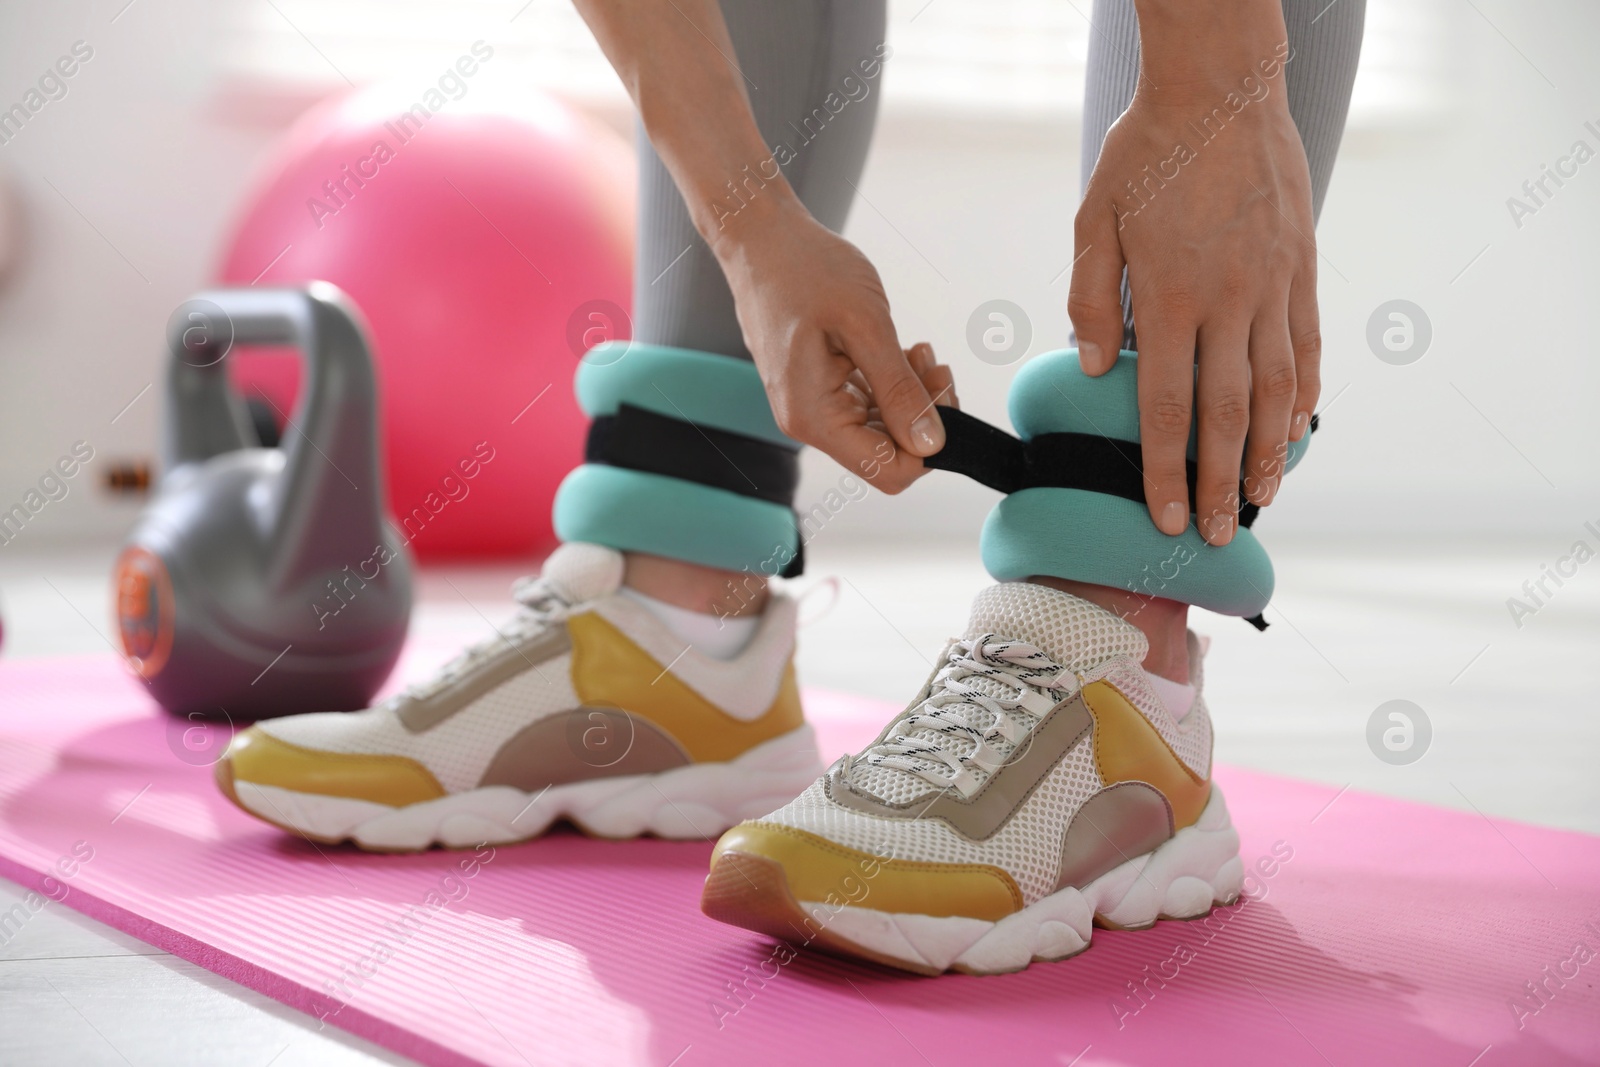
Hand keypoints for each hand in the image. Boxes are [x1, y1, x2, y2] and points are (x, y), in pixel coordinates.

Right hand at [713, 196, 952, 493]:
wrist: (761, 237)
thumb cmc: (805, 268)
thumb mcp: (865, 325)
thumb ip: (899, 390)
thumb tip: (931, 444)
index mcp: (814, 417)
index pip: (889, 471)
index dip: (928, 444)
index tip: (942, 391)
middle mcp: (808, 422)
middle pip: (887, 452)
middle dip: (922, 414)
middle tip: (933, 363)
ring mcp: (810, 406)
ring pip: (880, 428)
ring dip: (909, 395)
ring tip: (917, 349)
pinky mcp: (816, 387)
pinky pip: (864, 405)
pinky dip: (890, 383)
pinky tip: (899, 351)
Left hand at [1068, 6, 1317, 545]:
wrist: (1222, 89)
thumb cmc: (1149, 153)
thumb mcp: (1096, 219)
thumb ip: (1090, 298)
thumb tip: (1091, 367)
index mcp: (1170, 297)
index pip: (1167, 406)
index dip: (1164, 469)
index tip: (1161, 514)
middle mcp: (1229, 301)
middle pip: (1226, 414)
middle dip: (1217, 482)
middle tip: (1211, 532)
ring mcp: (1272, 286)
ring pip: (1277, 388)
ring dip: (1268, 451)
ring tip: (1260, 497)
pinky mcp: (1300, 268)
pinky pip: (1307, 344)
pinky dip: (1305, 393)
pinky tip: (1296, 430)